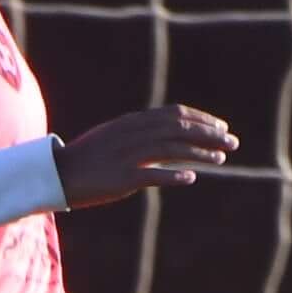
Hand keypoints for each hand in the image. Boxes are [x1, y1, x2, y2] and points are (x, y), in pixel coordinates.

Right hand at [54, 104, 236, 207]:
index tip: (221, 127)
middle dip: (209, 135)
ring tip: (221, 160)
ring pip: (171, 149)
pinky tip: (191, 178)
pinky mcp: (122, 178)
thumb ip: (141, 133)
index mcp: (132, 122)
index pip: (174, 114)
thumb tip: (169, 136)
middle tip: (233, 143)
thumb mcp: (115, 136)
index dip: (201, 119)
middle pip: (179, 129)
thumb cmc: (89, 158)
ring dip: (199, 154)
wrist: (58, 174)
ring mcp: (127, 156)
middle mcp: (133, 134)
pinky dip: (173, 175)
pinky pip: (152, 175)